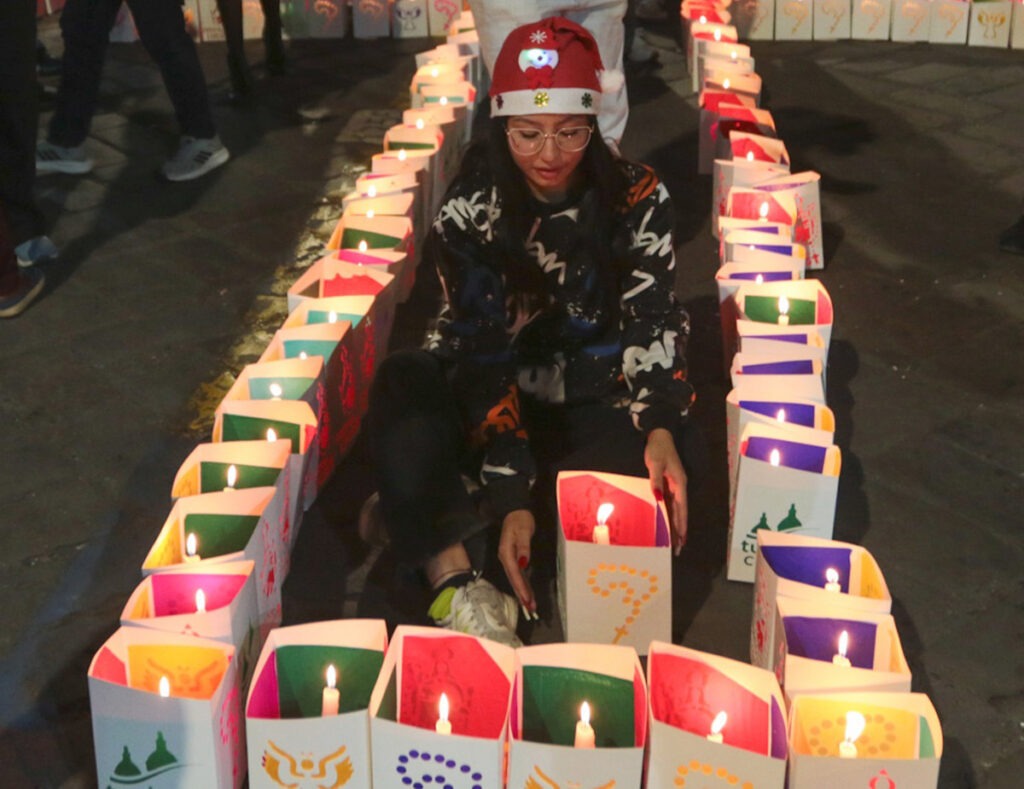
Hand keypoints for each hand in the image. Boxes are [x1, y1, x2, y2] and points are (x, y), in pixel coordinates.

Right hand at [497, 509, 536, 613]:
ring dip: (522, 592)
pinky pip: (518, 575)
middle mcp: (505, 558)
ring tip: (530, 605)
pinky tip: (527, 592)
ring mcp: (508, 559)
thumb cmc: (520, 520)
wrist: (515, 511)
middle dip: (521, 594)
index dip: (520, 587)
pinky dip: (523, 585)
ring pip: (515, 579)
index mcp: (506, 552)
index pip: (514, 573)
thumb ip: (523, 547)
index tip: (526, 599)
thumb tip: (523, 563)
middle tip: (530, 609)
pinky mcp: (513, 558)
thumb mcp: (523, 531)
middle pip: (513, 580)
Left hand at [645, 428, 687, 554]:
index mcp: (680, 484)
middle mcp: (680, 487)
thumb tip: (658, 498)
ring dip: (675, 526)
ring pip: (676, 510)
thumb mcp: (655, 463)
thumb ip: (656, 481)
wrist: (660, 436)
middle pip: (681, 513)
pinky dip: (669, 515)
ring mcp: (675, 486)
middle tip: (678, 549)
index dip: (681, 525)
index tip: (682, 539)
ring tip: (674, 543)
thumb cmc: (658, 449)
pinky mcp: (669, 484)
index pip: (681, 509)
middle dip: (680, 531)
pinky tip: (666, 524)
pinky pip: (670, 504)